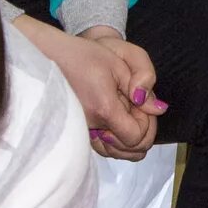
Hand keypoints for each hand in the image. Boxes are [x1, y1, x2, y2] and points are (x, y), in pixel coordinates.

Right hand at [26, 22, 164, 159]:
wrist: (49, 55)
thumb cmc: (83, 55)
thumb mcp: (119, 63)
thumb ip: (142, 85)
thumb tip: (158, 109)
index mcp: (104, 108)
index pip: (136, 138)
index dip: (147, 125)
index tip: (142, 105)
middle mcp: (91, 126)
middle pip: (128, 150)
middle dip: (142, 132)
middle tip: (137, 109)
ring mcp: (82, 131)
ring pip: (115, 152)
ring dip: (128, 137)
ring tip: (127, 113)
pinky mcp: (77, 131)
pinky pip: (102, 147)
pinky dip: (114, 140)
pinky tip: (116, 120)